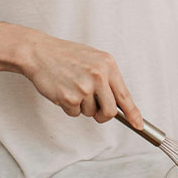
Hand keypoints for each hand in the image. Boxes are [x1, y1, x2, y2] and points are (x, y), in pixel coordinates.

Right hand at [21, 33, 142, 127]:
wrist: (39, 52)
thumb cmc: (65, 55)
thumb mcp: (93, 59)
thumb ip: (107, 78)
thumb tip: (119, 102)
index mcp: (107, 65)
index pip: (124, 95)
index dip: (133, 113)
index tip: (138, 124)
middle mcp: (98, 76)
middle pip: (110, 112)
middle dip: (102, 114)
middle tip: (93, 107)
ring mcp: (84, 87)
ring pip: (90, 113)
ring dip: (81, 106)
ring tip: (72, 87)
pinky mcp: (69, 97)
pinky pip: (74, 113)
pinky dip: (69, 106)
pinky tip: (63, 90)